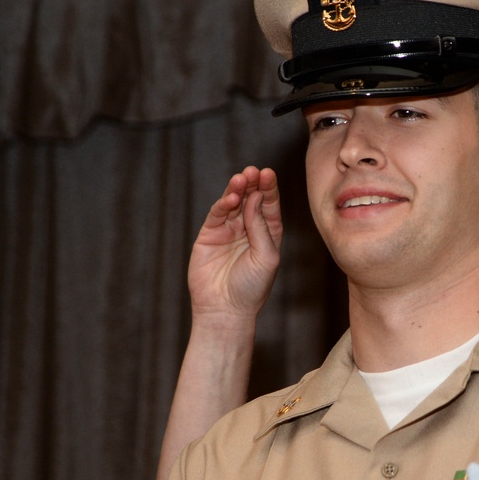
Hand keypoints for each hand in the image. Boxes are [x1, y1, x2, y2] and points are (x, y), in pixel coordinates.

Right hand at [188, 166, 282, 319]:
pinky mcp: (209, 235)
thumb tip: (255, 197)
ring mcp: (228, 231)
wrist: (226, 309)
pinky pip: (216, 215)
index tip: (268, 173)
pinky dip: (222, 204)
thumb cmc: (252, 287)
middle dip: (253, 184)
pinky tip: (230, 196)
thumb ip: (261, 227)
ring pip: (233, 203)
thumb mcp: (266, 256)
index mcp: (268, 233)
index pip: (269, 205)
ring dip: (237, 189)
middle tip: (254, 171)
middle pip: (251, 199)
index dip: (268, 188)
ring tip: (241, 178)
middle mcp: (248, 228)